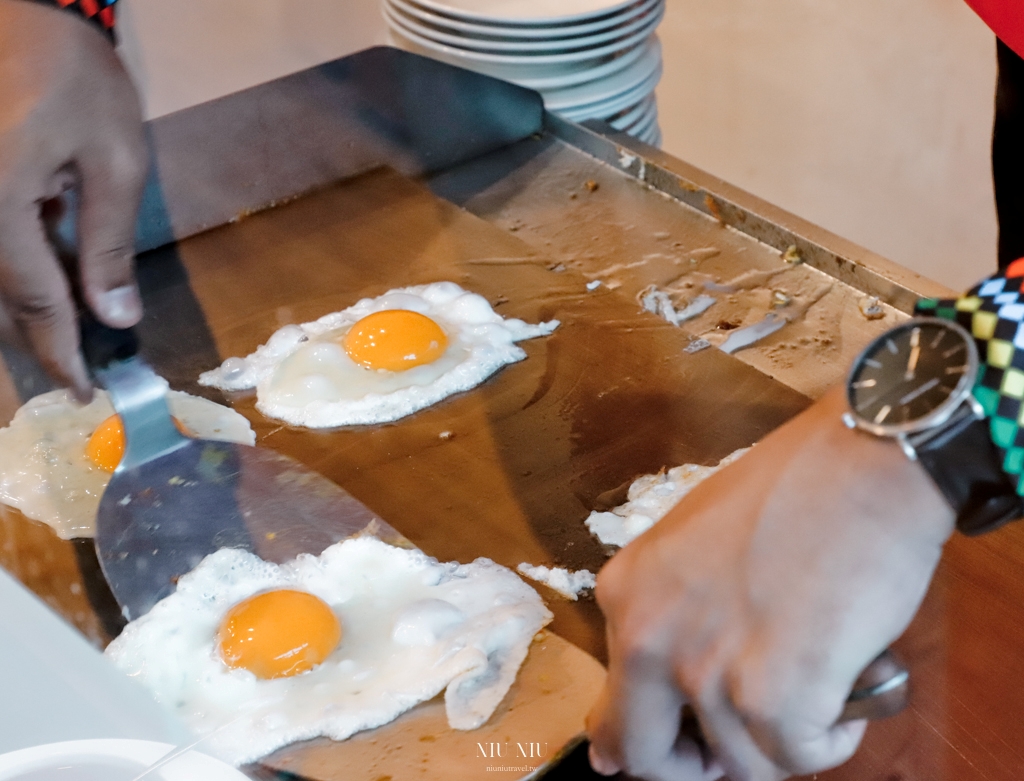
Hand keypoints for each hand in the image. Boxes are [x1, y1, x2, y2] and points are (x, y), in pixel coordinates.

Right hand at [0, 1, 145, 397]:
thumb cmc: (76, 75)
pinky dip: (8, 273)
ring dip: (18, 310)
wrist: (23, 5)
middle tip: (75, 373)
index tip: (86, 391)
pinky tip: (42, 280)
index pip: (32, 300)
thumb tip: (116, 318)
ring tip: (61, 337)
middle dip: (33, 340)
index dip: (60, 352)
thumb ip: (108, 245)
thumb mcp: (114, 160)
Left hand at [587, 386, 954, 780]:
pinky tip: (845, 686)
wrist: (862, 463)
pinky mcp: (772, 697)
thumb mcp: (697, 542)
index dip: (645, 742)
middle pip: (645, 757)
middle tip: (743, 741)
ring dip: (784, 737)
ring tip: (819, 676)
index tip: (676, 746)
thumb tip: (663, 685)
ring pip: (742, 762)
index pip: (612, 711)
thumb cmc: (794, 489)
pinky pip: (799, 757)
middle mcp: (648, 636)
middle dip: (694, 766)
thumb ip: (671, 610)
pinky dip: (832, 737)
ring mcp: (706, 670)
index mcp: (624, 594)